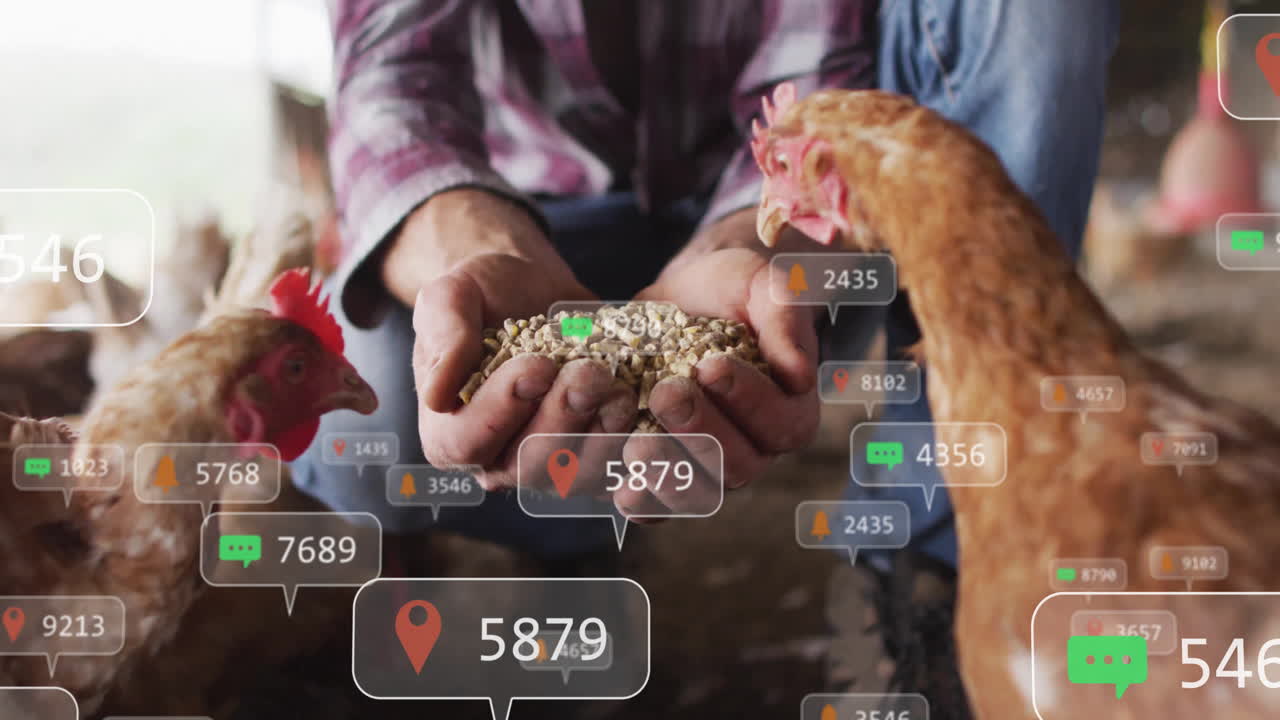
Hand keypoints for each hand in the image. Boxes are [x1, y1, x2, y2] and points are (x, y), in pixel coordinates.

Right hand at [402, 190, 637, 486]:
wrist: (534, 287)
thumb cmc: (485, 293)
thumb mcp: (452, 295)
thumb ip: (443, 335)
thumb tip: (436, 394)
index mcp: (448, 432)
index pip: (466, 443)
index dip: (502, 410)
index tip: (535, 364)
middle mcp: (497, 459)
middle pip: (528, 464)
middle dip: (562, 417)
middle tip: (589, 370)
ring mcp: (550, 464)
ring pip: (577, 473)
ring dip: (602, 432)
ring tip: (618, 383)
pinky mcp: (595, 456)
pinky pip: (617, 468)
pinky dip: (635, 443)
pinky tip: (647, 403)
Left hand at [622, 241, 820, 507]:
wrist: (680, 298)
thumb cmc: (731, 291)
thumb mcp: (762, 286)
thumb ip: (785, 317)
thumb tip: (800, 374)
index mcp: (789, 410)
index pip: (781, 424)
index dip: (749, 401)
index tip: (713, 365)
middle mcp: (755, 449)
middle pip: (738, 465)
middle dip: (700, 431)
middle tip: (667, 392)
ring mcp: (710, 468)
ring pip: (699, 493)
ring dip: (668, 473)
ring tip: (638, 442)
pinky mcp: (667, 474)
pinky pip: (659, 507)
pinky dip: (641, 503)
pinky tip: (620, 485)